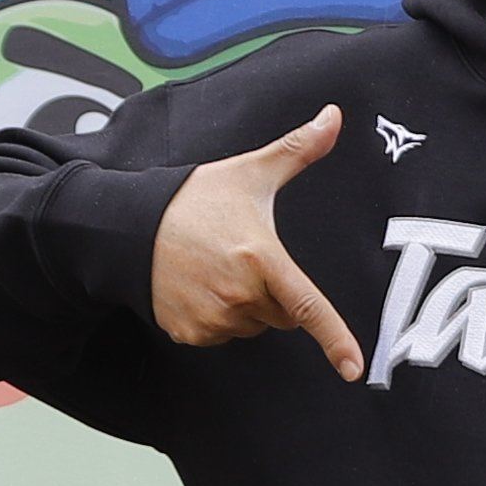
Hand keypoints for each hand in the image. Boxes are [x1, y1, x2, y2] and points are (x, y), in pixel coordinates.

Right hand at [149, 107, 361, 376]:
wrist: (131, 225)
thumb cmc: (195, 198)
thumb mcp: (250, 173)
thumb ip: (298, 149)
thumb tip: (335, 116)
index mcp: (260, 259)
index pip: (307, 307)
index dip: (335, 339)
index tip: (354, 369)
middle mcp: (238, 295)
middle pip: (282, 315)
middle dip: (275, 294)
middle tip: (245, 258)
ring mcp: (211, 318)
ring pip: (252, 326)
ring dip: (246, 306)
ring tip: (216, 268)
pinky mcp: (189, 333)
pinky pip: (221, 335)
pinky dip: (217, 317)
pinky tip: (198, 285)